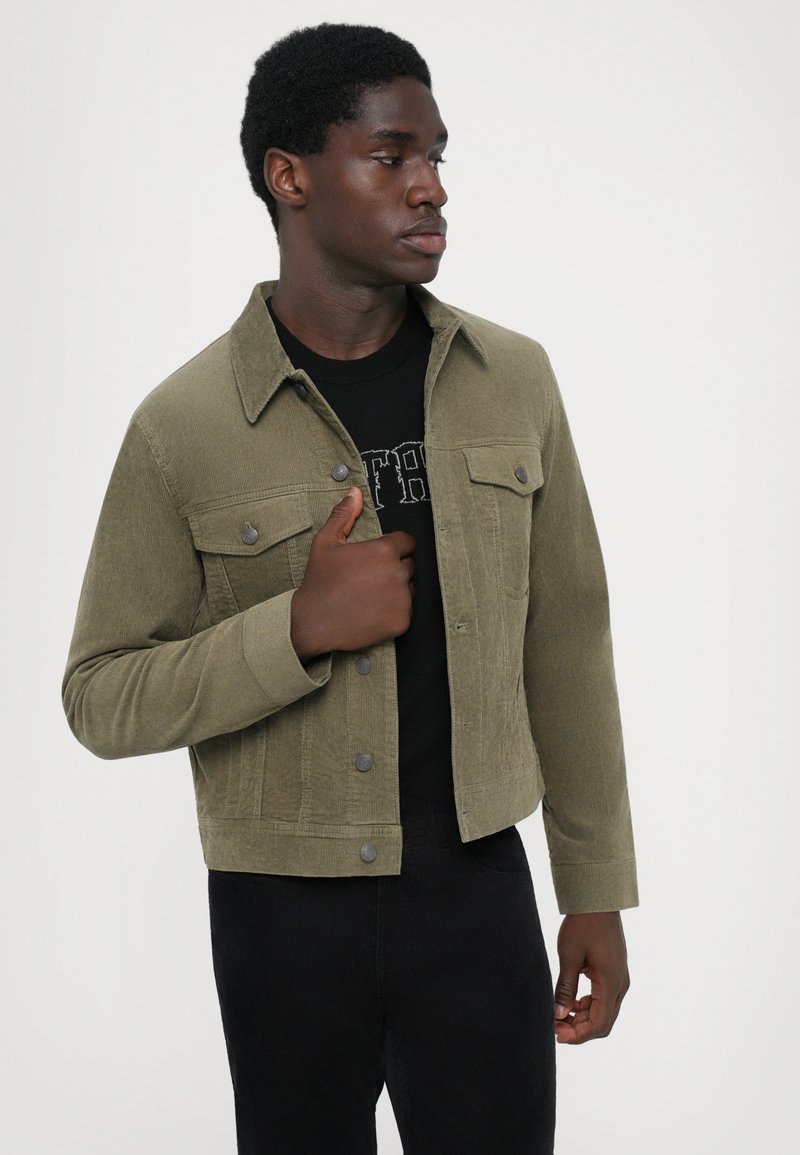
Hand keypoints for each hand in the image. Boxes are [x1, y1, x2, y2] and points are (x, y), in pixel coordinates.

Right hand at [290, 486, 416, 658]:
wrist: (314, 625)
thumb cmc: (319, 582)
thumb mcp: (325, 543)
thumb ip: (343, 515)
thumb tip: (355, 492)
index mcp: (384, 550)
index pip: (407, 542)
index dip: (394, 547)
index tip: (378, 558)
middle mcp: (398, 573)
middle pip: (410, 564)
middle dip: (395, 568)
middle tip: (370, 578)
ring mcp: (402, 599)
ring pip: (410, 588)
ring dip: (397, 590)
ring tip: (370, 596)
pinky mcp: (403, 621)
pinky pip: (406, 611)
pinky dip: (394, 612)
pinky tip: (373, 612)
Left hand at [553, 911, 629, 1043]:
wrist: (598, 900)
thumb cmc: (583, 924)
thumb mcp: (569, 956)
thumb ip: (565, 988)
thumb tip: (559, 1015)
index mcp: (611, 983)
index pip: (599, 1024)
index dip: (578, 1035)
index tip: (558, 1036)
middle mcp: (620, 985)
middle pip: (604, 1022)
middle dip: (580, 1030)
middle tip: (556, 1028)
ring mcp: (620, 979)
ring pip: (604, 1012)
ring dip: (584, 1018)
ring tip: (559, 1016)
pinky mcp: (615, 973)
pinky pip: (604, 999)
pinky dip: (588, 1006)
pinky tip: (571, 1002)